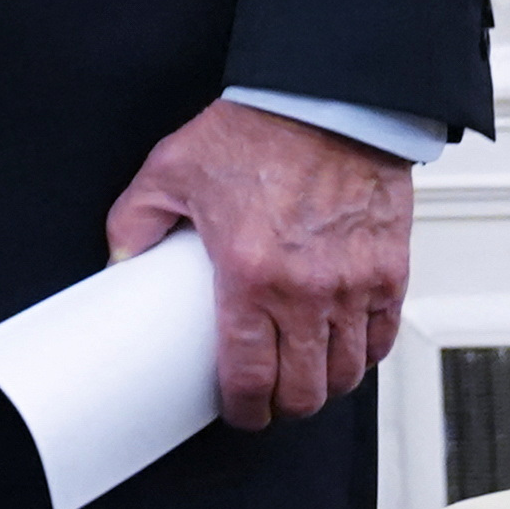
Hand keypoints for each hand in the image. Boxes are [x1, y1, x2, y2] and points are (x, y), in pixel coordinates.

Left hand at [104, 99, 411, 428]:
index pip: (248, 374)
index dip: (242, 408)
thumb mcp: (171, 169)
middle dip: (282, 407)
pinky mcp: (390, 271)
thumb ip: (135, 220)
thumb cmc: (256, 130)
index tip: (238, 410)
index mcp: (249, 273)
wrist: (326, 99)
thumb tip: (119, 260)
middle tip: (269, 399)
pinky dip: (363, 355)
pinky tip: (344, 349)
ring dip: (323, 386)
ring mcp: (354, 285)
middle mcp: (306, 289)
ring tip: (303, 378)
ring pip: (345, 373)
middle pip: (302, 389)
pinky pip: (381, 337)